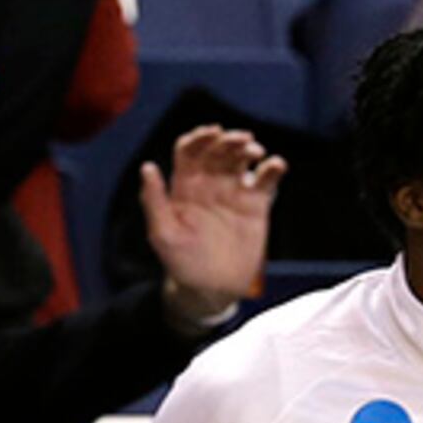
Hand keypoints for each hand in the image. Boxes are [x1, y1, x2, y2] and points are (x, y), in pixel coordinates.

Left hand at [140, 124, 284, 321]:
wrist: (211, 290)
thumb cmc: (181, 263)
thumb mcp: (163, 235)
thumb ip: (155, 201)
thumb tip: (147, 166)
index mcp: (185, 186)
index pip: (191, 151)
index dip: (200, 137)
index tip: (212, 132)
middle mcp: (210, 184)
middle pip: (219, 151)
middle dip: (229, 140)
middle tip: (242, 140)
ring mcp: (234, 193)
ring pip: (242, 160)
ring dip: (249, 149)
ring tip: (256, 152)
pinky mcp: (256, 205)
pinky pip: (266, 181)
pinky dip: (272, 169)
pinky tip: (275, 166)